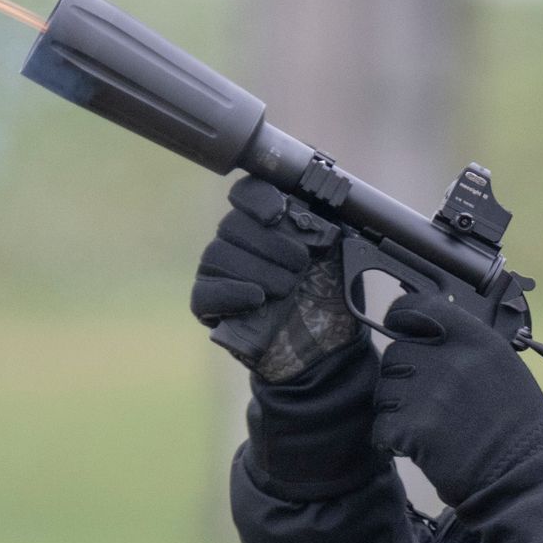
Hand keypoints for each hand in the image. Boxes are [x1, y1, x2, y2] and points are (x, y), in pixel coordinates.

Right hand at [191, 176, 359, 381]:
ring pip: (217, 255)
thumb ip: (326, 223)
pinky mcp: (208, 307)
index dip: (257, 199)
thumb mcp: (337, 255)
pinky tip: (257, 299)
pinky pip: (204, 292)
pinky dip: (231, 293)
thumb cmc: (329, 298)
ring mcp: (218, 274)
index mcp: (265, 223)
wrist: (325, 349)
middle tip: (300, 267)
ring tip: (286, 289)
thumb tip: (323, 196)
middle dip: (271, 245)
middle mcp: (236, 242)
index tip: (278, 214)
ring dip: (257, 270)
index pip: (246, 193)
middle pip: (232, 224)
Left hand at [372, 291, 542, 504]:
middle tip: (424, 399)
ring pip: (384, 389)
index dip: (400, 318)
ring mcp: (428, 393)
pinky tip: (417, 445)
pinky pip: (382, 426)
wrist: (523, 472)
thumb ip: (464, 346)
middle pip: (394, 352)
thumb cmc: (519, 426)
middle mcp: (450, 359)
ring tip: (427, 425)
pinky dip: (392, 439)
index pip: (416, 306)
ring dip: (396, 408)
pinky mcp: (413, 428)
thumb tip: (429, 334)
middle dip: (402, 375)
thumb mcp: (501, 366)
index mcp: (475, 339)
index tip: (398, 326)